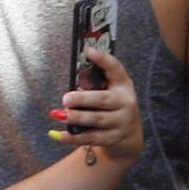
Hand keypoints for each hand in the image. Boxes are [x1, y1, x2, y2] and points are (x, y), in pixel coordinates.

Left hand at [47, 49, 141, 167]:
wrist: (129, 138)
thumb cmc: (112, 109)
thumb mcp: (110, 94)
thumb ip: (93, 87)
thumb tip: (68, 89)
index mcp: (123, 86)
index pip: (115, 69)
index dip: (103, 60)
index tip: (88, 51)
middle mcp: (126, 103)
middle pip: (103, 99)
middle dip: (83, 99)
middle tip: (66, 98)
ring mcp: (121, 122)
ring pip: (97, 119)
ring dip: (78, 117)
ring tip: (60, 115)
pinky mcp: (114, 138)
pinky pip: (91, 138)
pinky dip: (74, 137)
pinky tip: (59, 135)